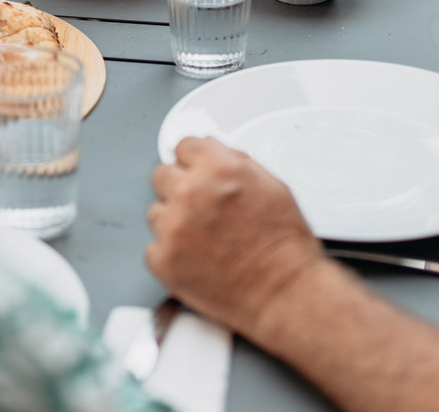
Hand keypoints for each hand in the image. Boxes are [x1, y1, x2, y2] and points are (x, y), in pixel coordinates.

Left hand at [146, 138, 326, 335]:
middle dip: (180, 187)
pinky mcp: (163, 259)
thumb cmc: (284, 246)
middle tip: (201, 208)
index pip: (184, 146)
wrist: (284, 293)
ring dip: (174, 221)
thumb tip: (212, 151)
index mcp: (219, 169)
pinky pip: (154, 247)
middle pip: (162, 175)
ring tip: (204, 239)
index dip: (194, 162)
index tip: (196, 172)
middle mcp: (191, 193)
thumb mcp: (272, 186)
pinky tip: (197, 259)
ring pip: (156, 212)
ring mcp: (173, 227)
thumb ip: (235, 162)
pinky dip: (171, 253)